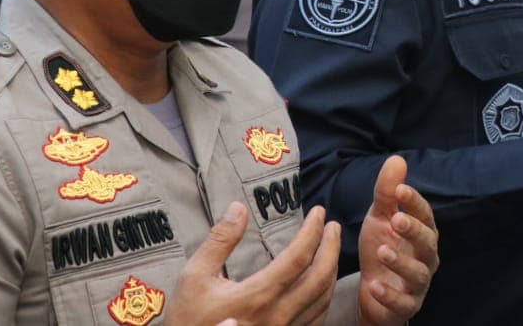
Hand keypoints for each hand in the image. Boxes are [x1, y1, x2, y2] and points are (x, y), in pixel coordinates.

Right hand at [164, 203, 341, 325]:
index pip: (299, 256)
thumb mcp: (194, 276)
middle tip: (334, 226)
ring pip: (322, 300)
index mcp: (258, 295)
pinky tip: (321, 285)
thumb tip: (239, 208)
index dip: (313, 231)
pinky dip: (324, 297)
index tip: (319, 212)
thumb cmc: (188, 319)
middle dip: (332, 247)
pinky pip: (315, 319)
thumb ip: (219, 241)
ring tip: (331, 249)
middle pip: (320, 277)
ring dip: (332, 270)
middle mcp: (277, 315)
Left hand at [357, 156, 438, 324]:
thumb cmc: (382, 247)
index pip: (425, 214)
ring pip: (418, 274)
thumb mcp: (380, 218)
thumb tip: (397, 159)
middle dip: (414, 230)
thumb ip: (387, 192)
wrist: (372, 291)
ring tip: (383, 251)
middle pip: (428, 243)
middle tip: (397, 220)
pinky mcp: (406, 306)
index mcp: (422, 232)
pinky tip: (375, 284)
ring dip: (401, 262)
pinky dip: (390, 295)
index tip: (400, 189)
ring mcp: (418, 284)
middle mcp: (425, 257)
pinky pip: (403, 302)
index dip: (415, 202)